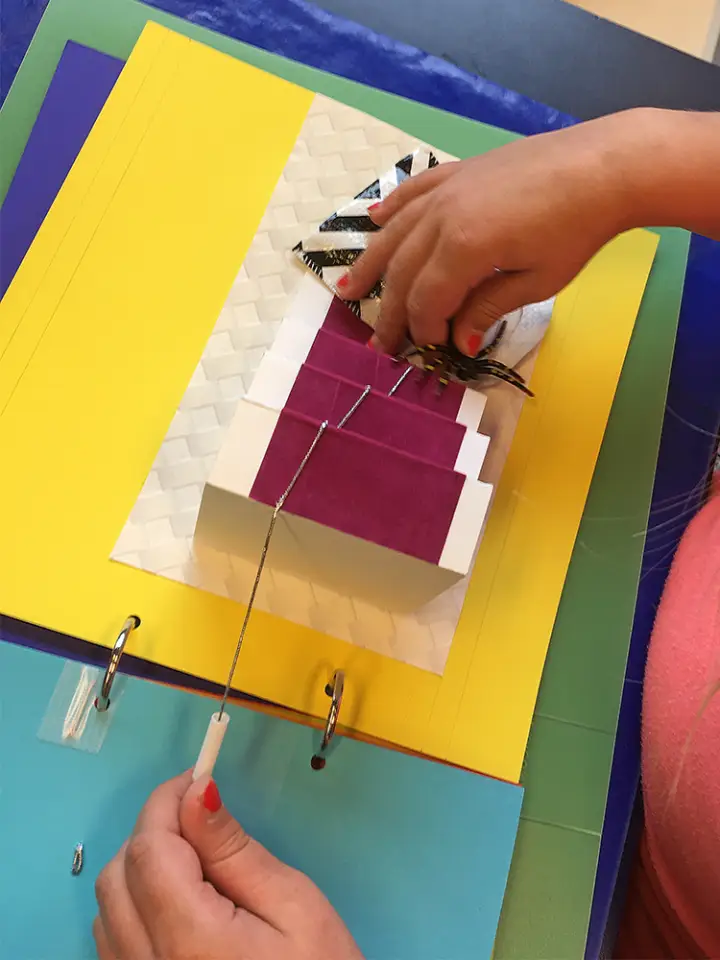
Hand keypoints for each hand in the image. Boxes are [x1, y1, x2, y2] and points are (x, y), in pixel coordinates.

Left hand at [94, 772, 362, 959]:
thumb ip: (234, 849)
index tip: (196, 776)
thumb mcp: (294, 906)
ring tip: (196, 864)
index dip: (166, 802)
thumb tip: (196, 792)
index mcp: (189, 939)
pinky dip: (134, 906)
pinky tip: (178, 904)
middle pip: (118, 874)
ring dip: (140, 868)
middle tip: (201, 819)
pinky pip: (113, 941)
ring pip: (108, 907)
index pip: (149, 848)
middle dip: (153, 831)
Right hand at [340, 112, 641, 355]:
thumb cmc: (577, 230)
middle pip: (402, 272)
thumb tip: (456, 342)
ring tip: (347, 289)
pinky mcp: (459, 171)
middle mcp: (442, 217)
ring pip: (395, 233)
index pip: (426, 300)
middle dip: (389, 313)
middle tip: (378, 344)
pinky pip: (412, 191)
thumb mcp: (535, 282)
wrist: (604, 166)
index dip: (423, 330)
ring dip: (370, 264)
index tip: (430, 352)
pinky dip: (390, 208)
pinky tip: (374, 221)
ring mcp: (447, 189)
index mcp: (463, 248)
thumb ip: (487, 309)